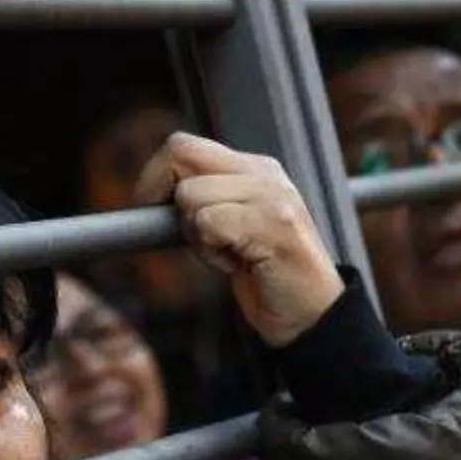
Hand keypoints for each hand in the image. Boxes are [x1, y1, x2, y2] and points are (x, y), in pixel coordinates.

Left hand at [133, 132, 345, 347]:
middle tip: (180, 232)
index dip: (155, 177)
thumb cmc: (263, 274)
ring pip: (190, 194)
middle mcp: (263, 172)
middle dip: (162, 195)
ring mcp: (271, 195)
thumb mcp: (229, 227)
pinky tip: (236, 264)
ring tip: (225, 254)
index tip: (151, 209)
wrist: (309, 314)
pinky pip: (208, 223)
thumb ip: (203, 201)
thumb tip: (150, 193)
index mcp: (253, 168)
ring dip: (195, 235)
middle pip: (181, 152)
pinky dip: (210, 252)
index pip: (184, 146)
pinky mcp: (272, 223)